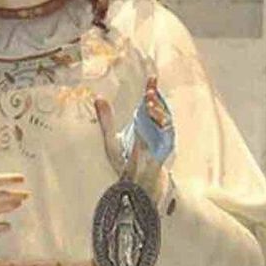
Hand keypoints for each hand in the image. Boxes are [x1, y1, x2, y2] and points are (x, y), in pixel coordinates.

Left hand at [95, 77, 168, 202]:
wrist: (134, 187)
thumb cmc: (125, 164)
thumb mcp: (111, 140)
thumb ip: (106, 120)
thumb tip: (98, 97)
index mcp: (143, 126)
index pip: (149, 105)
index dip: (151, 91)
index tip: (152, 78)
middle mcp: (154, 131)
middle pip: (159, 111)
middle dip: (155, 101)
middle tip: (148, 93)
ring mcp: (161, 141)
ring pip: (165, 122)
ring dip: (159, 112)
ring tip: (149, 103)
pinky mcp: (163, 153)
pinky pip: (167, 138)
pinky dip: (163, 128)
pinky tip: (156, 121)